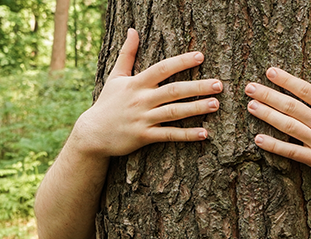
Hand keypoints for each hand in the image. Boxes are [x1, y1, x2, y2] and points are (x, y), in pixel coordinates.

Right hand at [72, 28, 222, 156]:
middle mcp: (141, 99)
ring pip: (173, 112)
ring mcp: (143, 119)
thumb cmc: (107, 103)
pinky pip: (168, 135)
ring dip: (196, 108)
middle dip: (197, 87)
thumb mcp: (115, 76)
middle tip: (218, 84)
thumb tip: (132, 30)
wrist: (92, 133)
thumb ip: (127, 53)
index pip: (162, 69)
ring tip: (216, 104)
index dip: (181, 62)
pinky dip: (187, 135)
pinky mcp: (144, 136)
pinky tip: (204, 133)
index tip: (200, 56)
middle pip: (173, 91)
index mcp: (136, 83)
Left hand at [244, 55, 310, 189]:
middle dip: (269, 96)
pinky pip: (292, 152)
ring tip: (251, 106)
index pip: (306, 91)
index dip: (287, 81)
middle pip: (292, 107)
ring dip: (268, 116)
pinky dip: (275, 146)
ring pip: (289, 126)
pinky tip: (258, 139)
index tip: (269, 72)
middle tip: (249, 87)